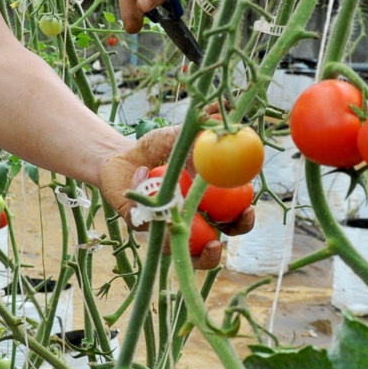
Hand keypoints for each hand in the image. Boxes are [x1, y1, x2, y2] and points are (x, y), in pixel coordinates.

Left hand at [98, 125, 255, 269]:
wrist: (120, 154)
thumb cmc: (156, 148)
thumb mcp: (178, 137)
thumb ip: (200, 131)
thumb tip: (225, 114)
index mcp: (206, 203)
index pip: (231, 221)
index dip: (242, 221)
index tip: (247, 210)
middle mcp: (187, 221)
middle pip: (207, 248)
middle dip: (214, 253)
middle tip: (216, 244)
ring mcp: (162, 226)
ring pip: (176, 248)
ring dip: (179, 247)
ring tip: (177, 231)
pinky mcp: (138, 223)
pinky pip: (143, 218)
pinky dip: (144, 195)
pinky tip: (142, 172)